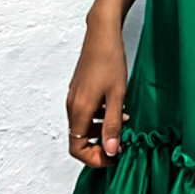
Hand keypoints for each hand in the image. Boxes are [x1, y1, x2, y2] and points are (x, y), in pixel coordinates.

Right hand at [66, 20, 128, 168]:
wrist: (102, 34)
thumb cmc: (110, 62)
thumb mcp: (117, 96)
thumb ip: (112, 125)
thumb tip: (110, 151)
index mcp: (79, 110)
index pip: (76, 148)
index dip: (94, 158)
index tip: (112, 157)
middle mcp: (72, 106)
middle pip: (78, 139)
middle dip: (99, 146)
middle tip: (120, 144)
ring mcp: (74, 97)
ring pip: (83, 126)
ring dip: (101, 131)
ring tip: (122, 123)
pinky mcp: (79, 90)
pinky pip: (85, 113)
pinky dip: (99, 118)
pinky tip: (116, 109)